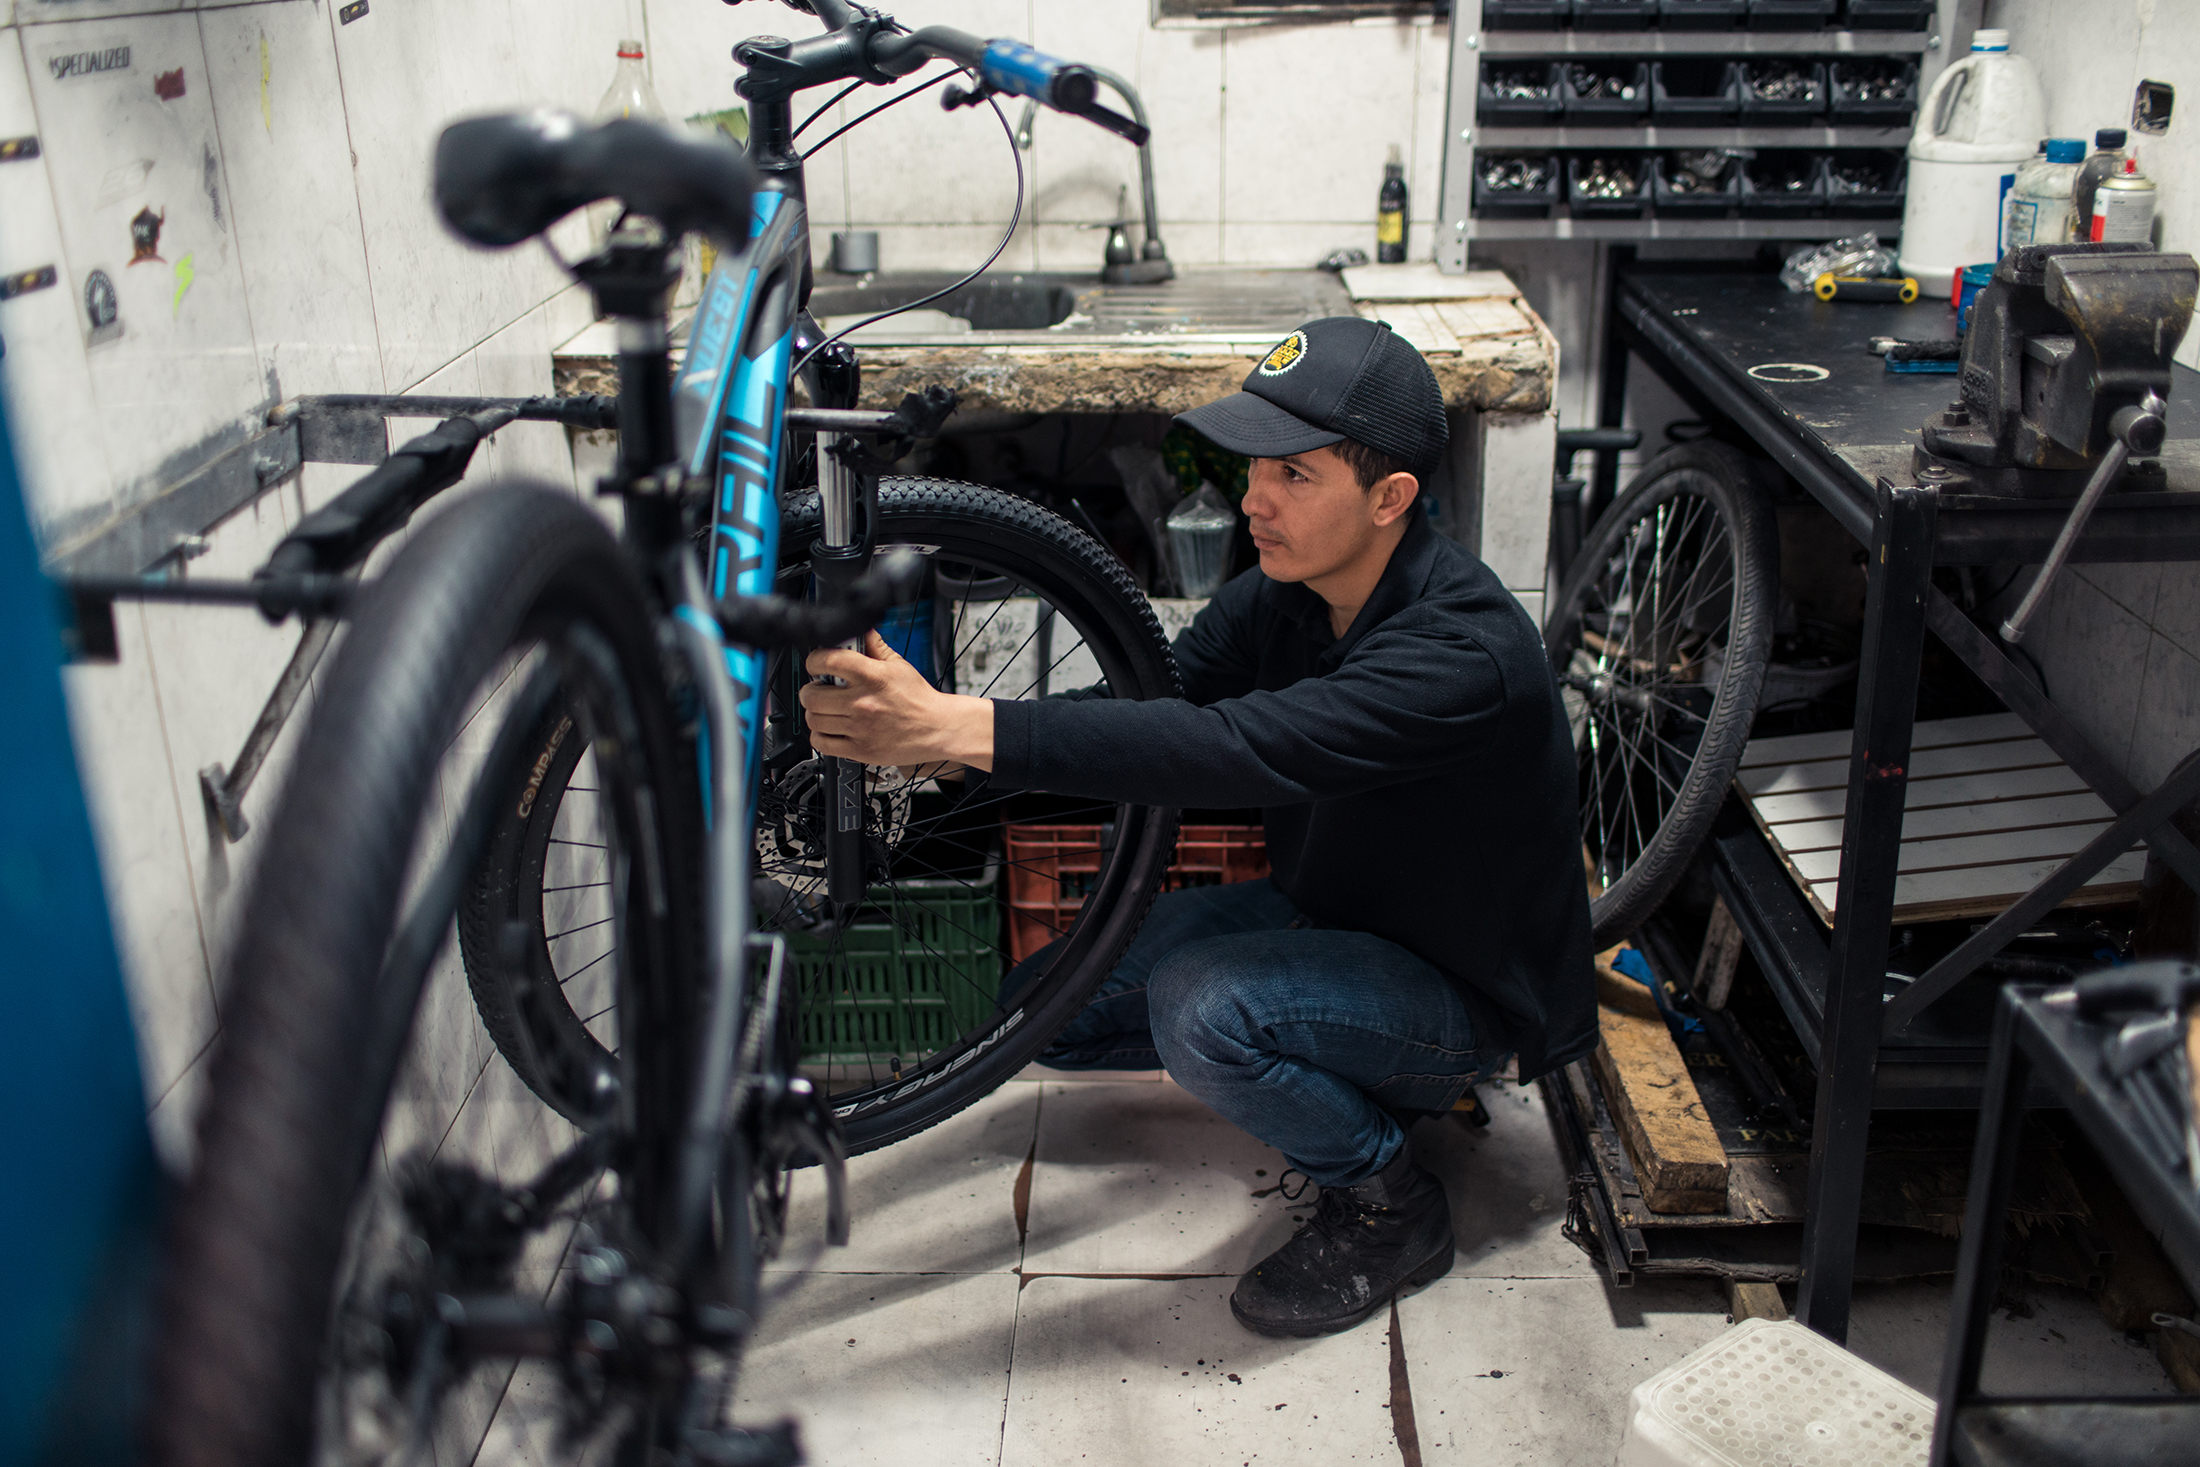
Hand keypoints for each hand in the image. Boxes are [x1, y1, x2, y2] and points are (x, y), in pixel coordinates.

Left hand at [800, 629, 995, 771]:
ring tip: (826, 709)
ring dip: (815, 712)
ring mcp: (860, 728)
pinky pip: (822, 743)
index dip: (814, 661)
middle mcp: (863, 703)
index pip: (828, 661)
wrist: (938, 729)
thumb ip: (874, 645)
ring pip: (813, 719)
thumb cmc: (918, 698)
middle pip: (812, 695)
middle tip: (819, 689)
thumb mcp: (898, 665)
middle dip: (811, 690)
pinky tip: (830, 729)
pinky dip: (819, 735)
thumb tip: (859, 628)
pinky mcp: (860, 750)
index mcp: (873, 677)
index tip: (816, 664)